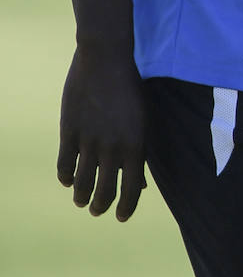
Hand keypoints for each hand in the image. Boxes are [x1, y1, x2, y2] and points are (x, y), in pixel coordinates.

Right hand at [56, 48, 146, 220]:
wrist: (106, 59)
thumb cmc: (131, 88)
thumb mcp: (143, 120)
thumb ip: (140, 151)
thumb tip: (139, 183)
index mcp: (137, 145)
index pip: (131, 190)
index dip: (126, 208)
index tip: (121, 217)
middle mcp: (113, 148)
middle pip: (105, 192)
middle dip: (101, 206)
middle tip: (97, 210)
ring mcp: (89, 141)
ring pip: (82, 183)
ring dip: (81, 197)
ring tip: (81, 201)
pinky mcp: (69, 132)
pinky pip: (64, 165)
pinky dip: (65, 178)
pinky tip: (66, 180)